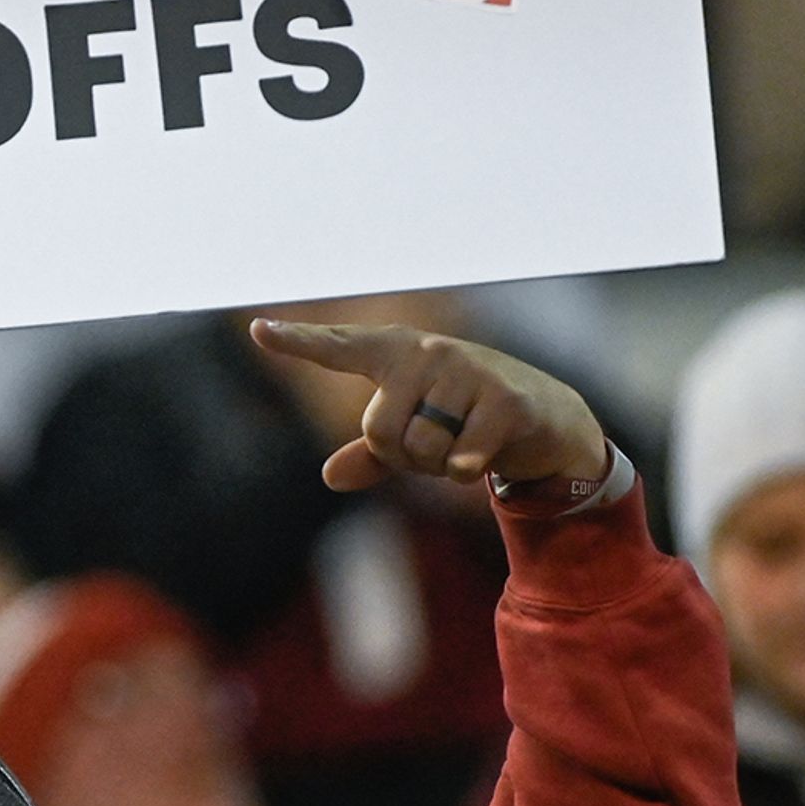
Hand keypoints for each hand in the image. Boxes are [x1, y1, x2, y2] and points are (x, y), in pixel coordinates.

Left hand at [246, 318, 607, 493]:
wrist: (547, 418)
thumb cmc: (464, 420)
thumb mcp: (413, 436)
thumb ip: (370, 455)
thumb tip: (330, 476)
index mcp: (394, 354)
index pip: (337, 346)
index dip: (296, 341)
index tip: (256, 329)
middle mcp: (426, 351)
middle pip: (378, 431)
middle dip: (404, 456)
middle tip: (440, 438)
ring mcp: (467, 369)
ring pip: (420, 451)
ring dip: (439, 466)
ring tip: (466, 440)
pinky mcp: (504, 399)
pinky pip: (459, 463)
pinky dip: (468, 472)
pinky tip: (489, 449)